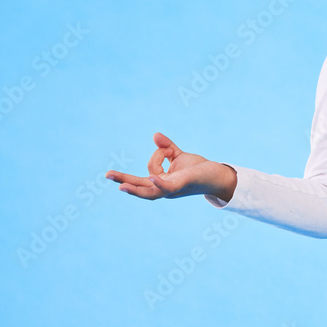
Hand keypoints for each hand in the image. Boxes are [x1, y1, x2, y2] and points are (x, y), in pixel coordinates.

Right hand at [105, 132, 236, 201]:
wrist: (219, 176)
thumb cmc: (199, 169)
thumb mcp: (180, 156)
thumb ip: (167, 147)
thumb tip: (155, 135)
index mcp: (162, 182)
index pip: (149, 170)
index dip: (156, 155)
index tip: (167, 147)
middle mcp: (165, 188)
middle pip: (140, 186)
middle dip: (123, 180)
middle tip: (107, 175)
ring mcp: (172, 189)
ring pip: (149, 191)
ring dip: (135, 188)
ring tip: (121, 186)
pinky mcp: (182, 185)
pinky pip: (168, 187)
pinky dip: (159, 183)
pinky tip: (152, 177)